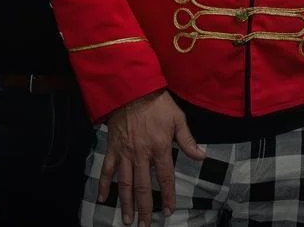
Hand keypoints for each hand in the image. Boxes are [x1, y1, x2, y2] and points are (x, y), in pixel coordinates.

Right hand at [100, 90, 205, 225]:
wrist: (132, 89)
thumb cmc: (157, 103)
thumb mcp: (178, 118)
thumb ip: (187, 140)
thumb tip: (201, 156)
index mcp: (159, 148)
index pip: (165, 178)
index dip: (168, 196)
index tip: (168, 212)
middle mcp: (141, 154)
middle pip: (143, 187)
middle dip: (145, 208)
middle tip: (144, 225)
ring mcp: (124, 152)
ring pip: (125, 183)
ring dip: (126, 203)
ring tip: (128, 219)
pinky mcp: (112, 148)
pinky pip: (106, 170)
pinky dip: (103, 185)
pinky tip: (102, 199)